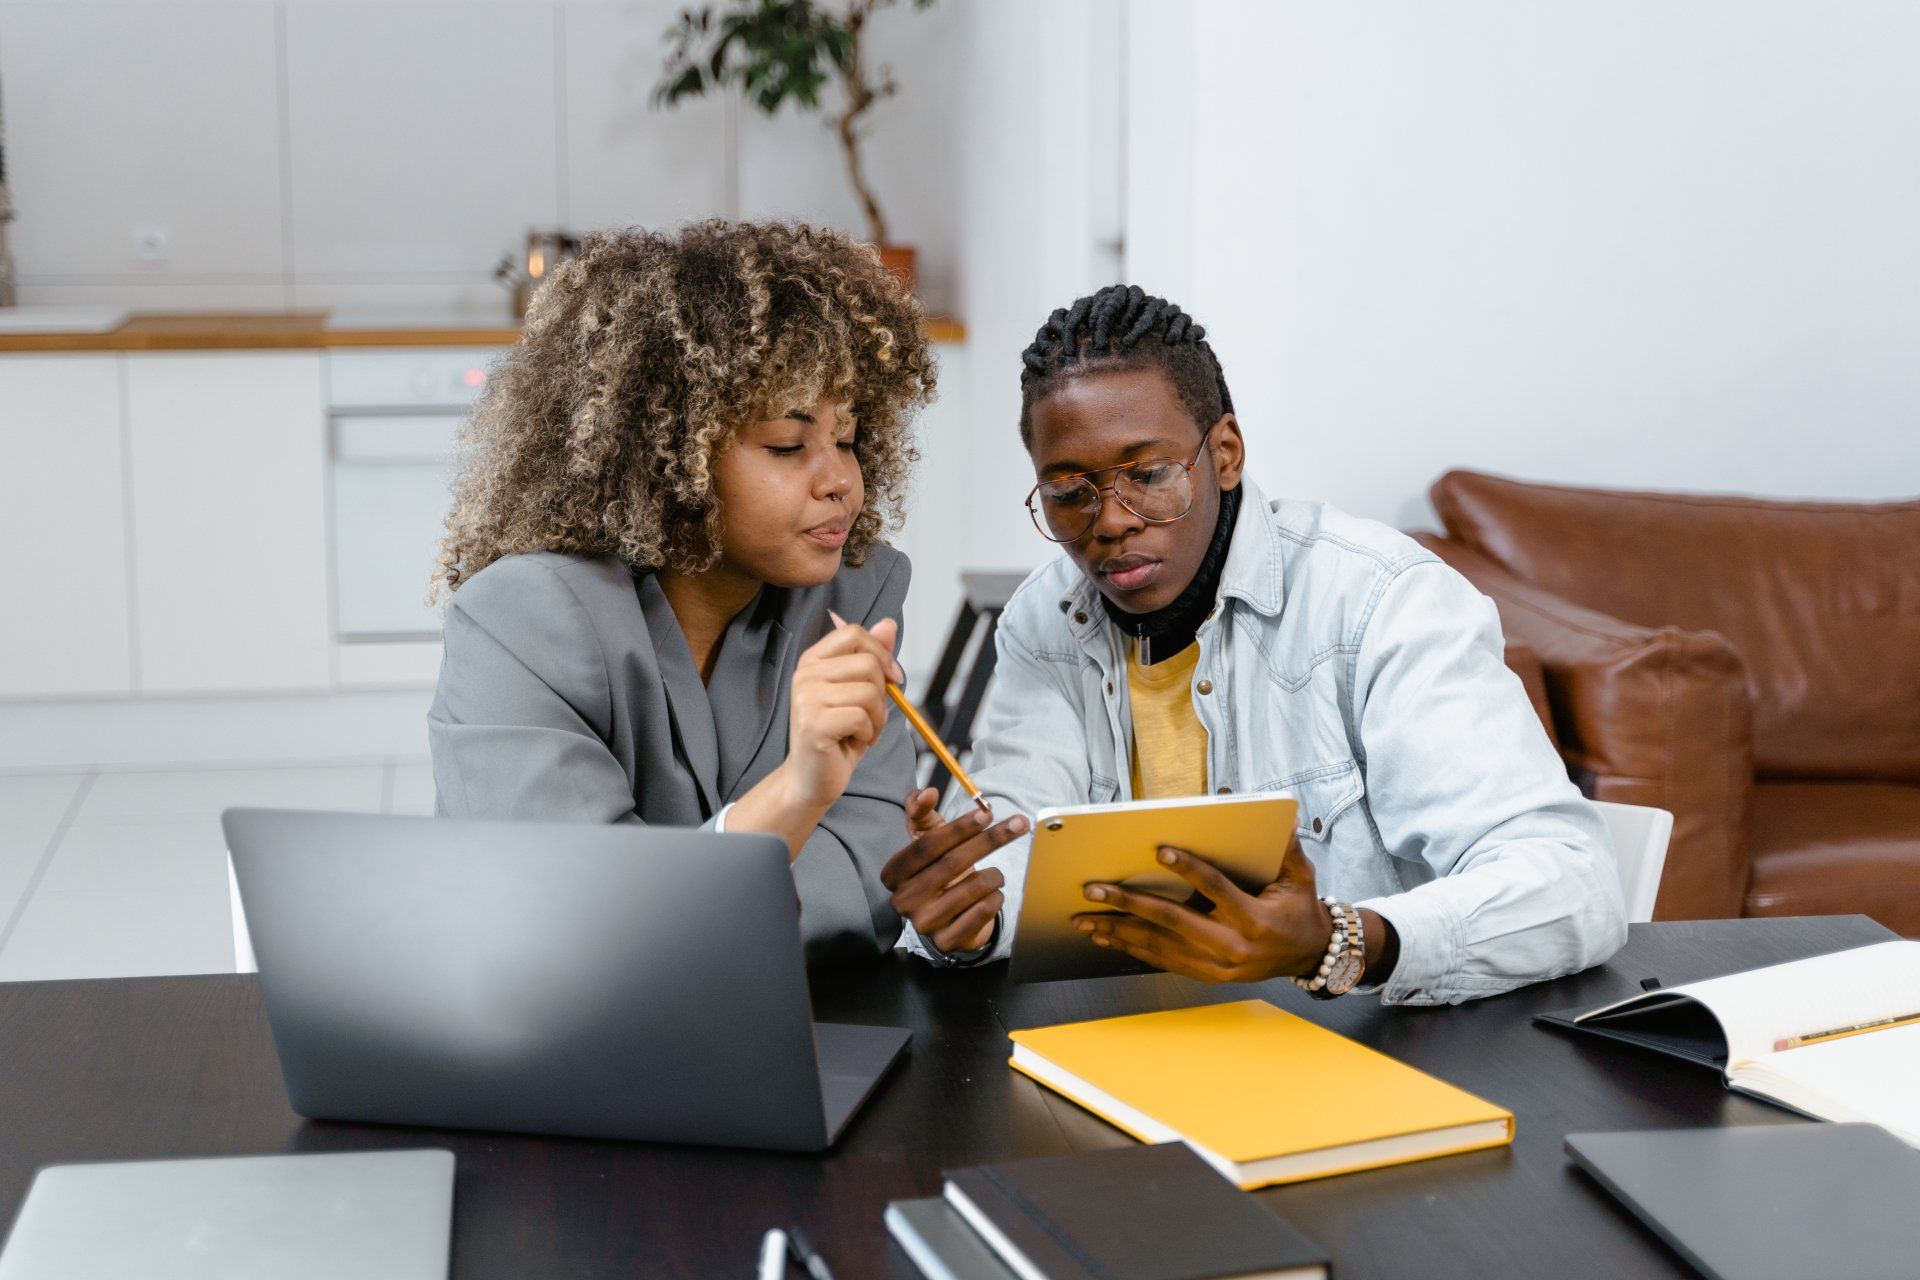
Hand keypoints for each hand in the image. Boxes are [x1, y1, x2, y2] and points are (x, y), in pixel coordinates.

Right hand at [779, 615, 904, 812]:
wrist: (812, 778)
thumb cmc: (838, 735)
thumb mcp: (860, 691)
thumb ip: (872, 656)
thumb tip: (889, 624)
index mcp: (813, 660)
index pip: (854, 632)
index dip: (881, 653)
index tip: (891, 678)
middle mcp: (804, 674)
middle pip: (868, 664)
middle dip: (882, 695)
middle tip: (870, 718)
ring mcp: (805, 698)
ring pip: (869, 692)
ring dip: (877, 718)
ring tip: (861, 731)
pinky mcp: (813, 724)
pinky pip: (861, 717)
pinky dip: (868, 733)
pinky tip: (853, 742)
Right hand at [882, 787, 1027, 954]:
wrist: (948, 916)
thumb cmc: (937, 868)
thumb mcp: (925, 837)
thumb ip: (920, 810)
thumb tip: (926, 792)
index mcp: (894, 873)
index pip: (927, 846)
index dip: (958, 828)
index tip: (986, 813)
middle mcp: (904, 901)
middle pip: (952, 864)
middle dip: (990, 840)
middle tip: (1018, 824)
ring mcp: (924, 924)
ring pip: (973, 889)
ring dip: (994, 875)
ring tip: (996, 874)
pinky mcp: (946, 941)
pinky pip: (982, 912)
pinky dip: (995, 898)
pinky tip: (992, 895)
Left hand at [1071, 835, 1331, 982]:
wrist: (1308, 956)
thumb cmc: (1300, 909)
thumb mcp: (1301, 877)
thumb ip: (1286, 847)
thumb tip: (1278, 815)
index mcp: (1255, 920)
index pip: (1217, 890)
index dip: (1189, 870)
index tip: (1160, 851)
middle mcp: (1233, 947)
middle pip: (1173, 922)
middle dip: (1129, 904)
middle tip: (1094, 890)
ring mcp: (1217, 966)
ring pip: (1160, 947)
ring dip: (1119, 931)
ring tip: (1086, 918)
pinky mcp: (1207, 975)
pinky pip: (1163, 962)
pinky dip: (1132, 948)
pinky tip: (1108, 937)